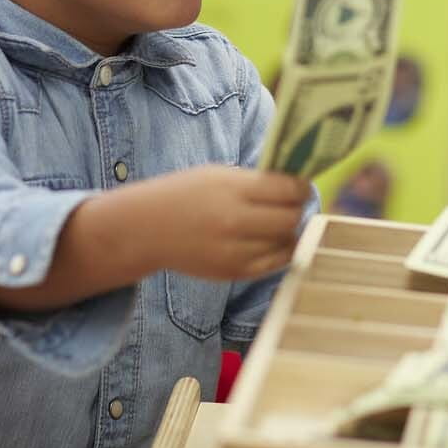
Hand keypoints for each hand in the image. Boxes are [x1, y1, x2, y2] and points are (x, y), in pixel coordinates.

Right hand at [143, 165, 309, 279]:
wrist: (146, 229)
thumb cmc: (184, 195)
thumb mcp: (218, 175)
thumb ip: (256, 181)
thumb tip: (296, 186)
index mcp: (233, 190)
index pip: (289, 190)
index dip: (302, 188)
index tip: (301, 187)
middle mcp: (236, 221)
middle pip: (291, 218)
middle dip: (296, 210)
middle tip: (290, 205)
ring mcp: (235, 251)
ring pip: (287, 242)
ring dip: (287, 231)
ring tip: (274, 223)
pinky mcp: (234, 272)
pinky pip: (275, 263)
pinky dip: (279, 251)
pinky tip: (269, 240)